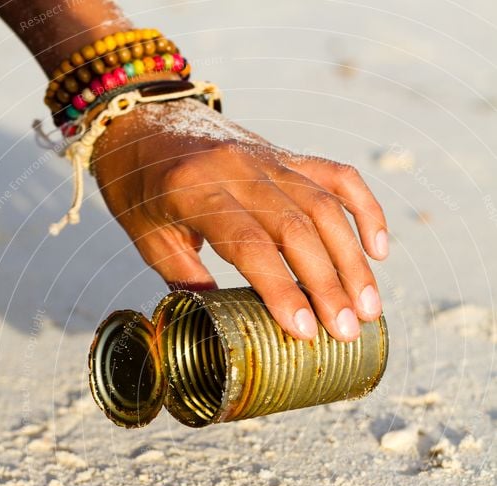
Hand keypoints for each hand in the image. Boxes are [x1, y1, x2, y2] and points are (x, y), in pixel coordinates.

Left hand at [92, 98, 387, 340]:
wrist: (142, 120)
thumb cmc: (139, 189)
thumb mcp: (148, 239)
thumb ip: (188, 281)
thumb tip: (225, 330)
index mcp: (194, 191)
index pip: (248, 243)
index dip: (279, 289)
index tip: (304, 331)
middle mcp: (238, 169)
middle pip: (297, 228)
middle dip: (327, 284)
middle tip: (346, 331)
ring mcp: (268, 158)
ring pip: (324, 206)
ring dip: (352, 260)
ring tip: (368, 307)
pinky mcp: (287, 155)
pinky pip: (337, 176)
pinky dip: (364, 209)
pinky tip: (379, 248)